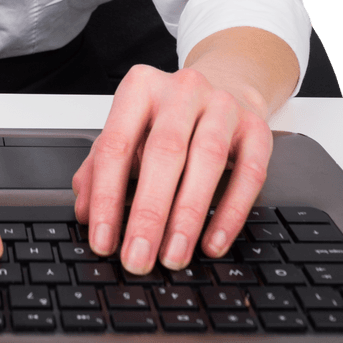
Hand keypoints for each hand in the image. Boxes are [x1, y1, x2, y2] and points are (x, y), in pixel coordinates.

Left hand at [71, 63, 272, 273]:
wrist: (225, 86)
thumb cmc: (167, 119)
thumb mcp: (129, 133)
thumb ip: (100, 168)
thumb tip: (86, 213)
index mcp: (140, 87)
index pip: (116, 144)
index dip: (106, 196)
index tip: (102, 239)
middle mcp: (181, 89)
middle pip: (163, 152)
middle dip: (148, 212)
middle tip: (138, 257)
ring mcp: (222, 105)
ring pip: (207, 160)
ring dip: (187, 216)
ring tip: (173, 256)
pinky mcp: (256, 128)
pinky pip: (248, 172)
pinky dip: (230, 212)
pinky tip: (213, 242)